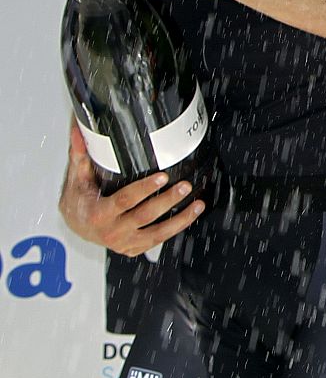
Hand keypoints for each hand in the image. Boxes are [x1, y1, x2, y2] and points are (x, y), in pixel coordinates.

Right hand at [59, 124, 203, 255]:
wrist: (75, 226)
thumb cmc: (78, 201)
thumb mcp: (77, 178)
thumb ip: (80, 154)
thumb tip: (79, 130)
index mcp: (98, 213)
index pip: (124, 200)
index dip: (145, 189)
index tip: (162, 176)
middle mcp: (111, 230)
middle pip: (145, 215)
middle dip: (168, 200)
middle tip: (185, 186)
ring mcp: (124, 241)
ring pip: (156, 234)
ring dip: (180, 219)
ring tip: (197, 204)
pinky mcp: (133, 247)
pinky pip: (158, 240)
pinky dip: (176, 229)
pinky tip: (190, 216)